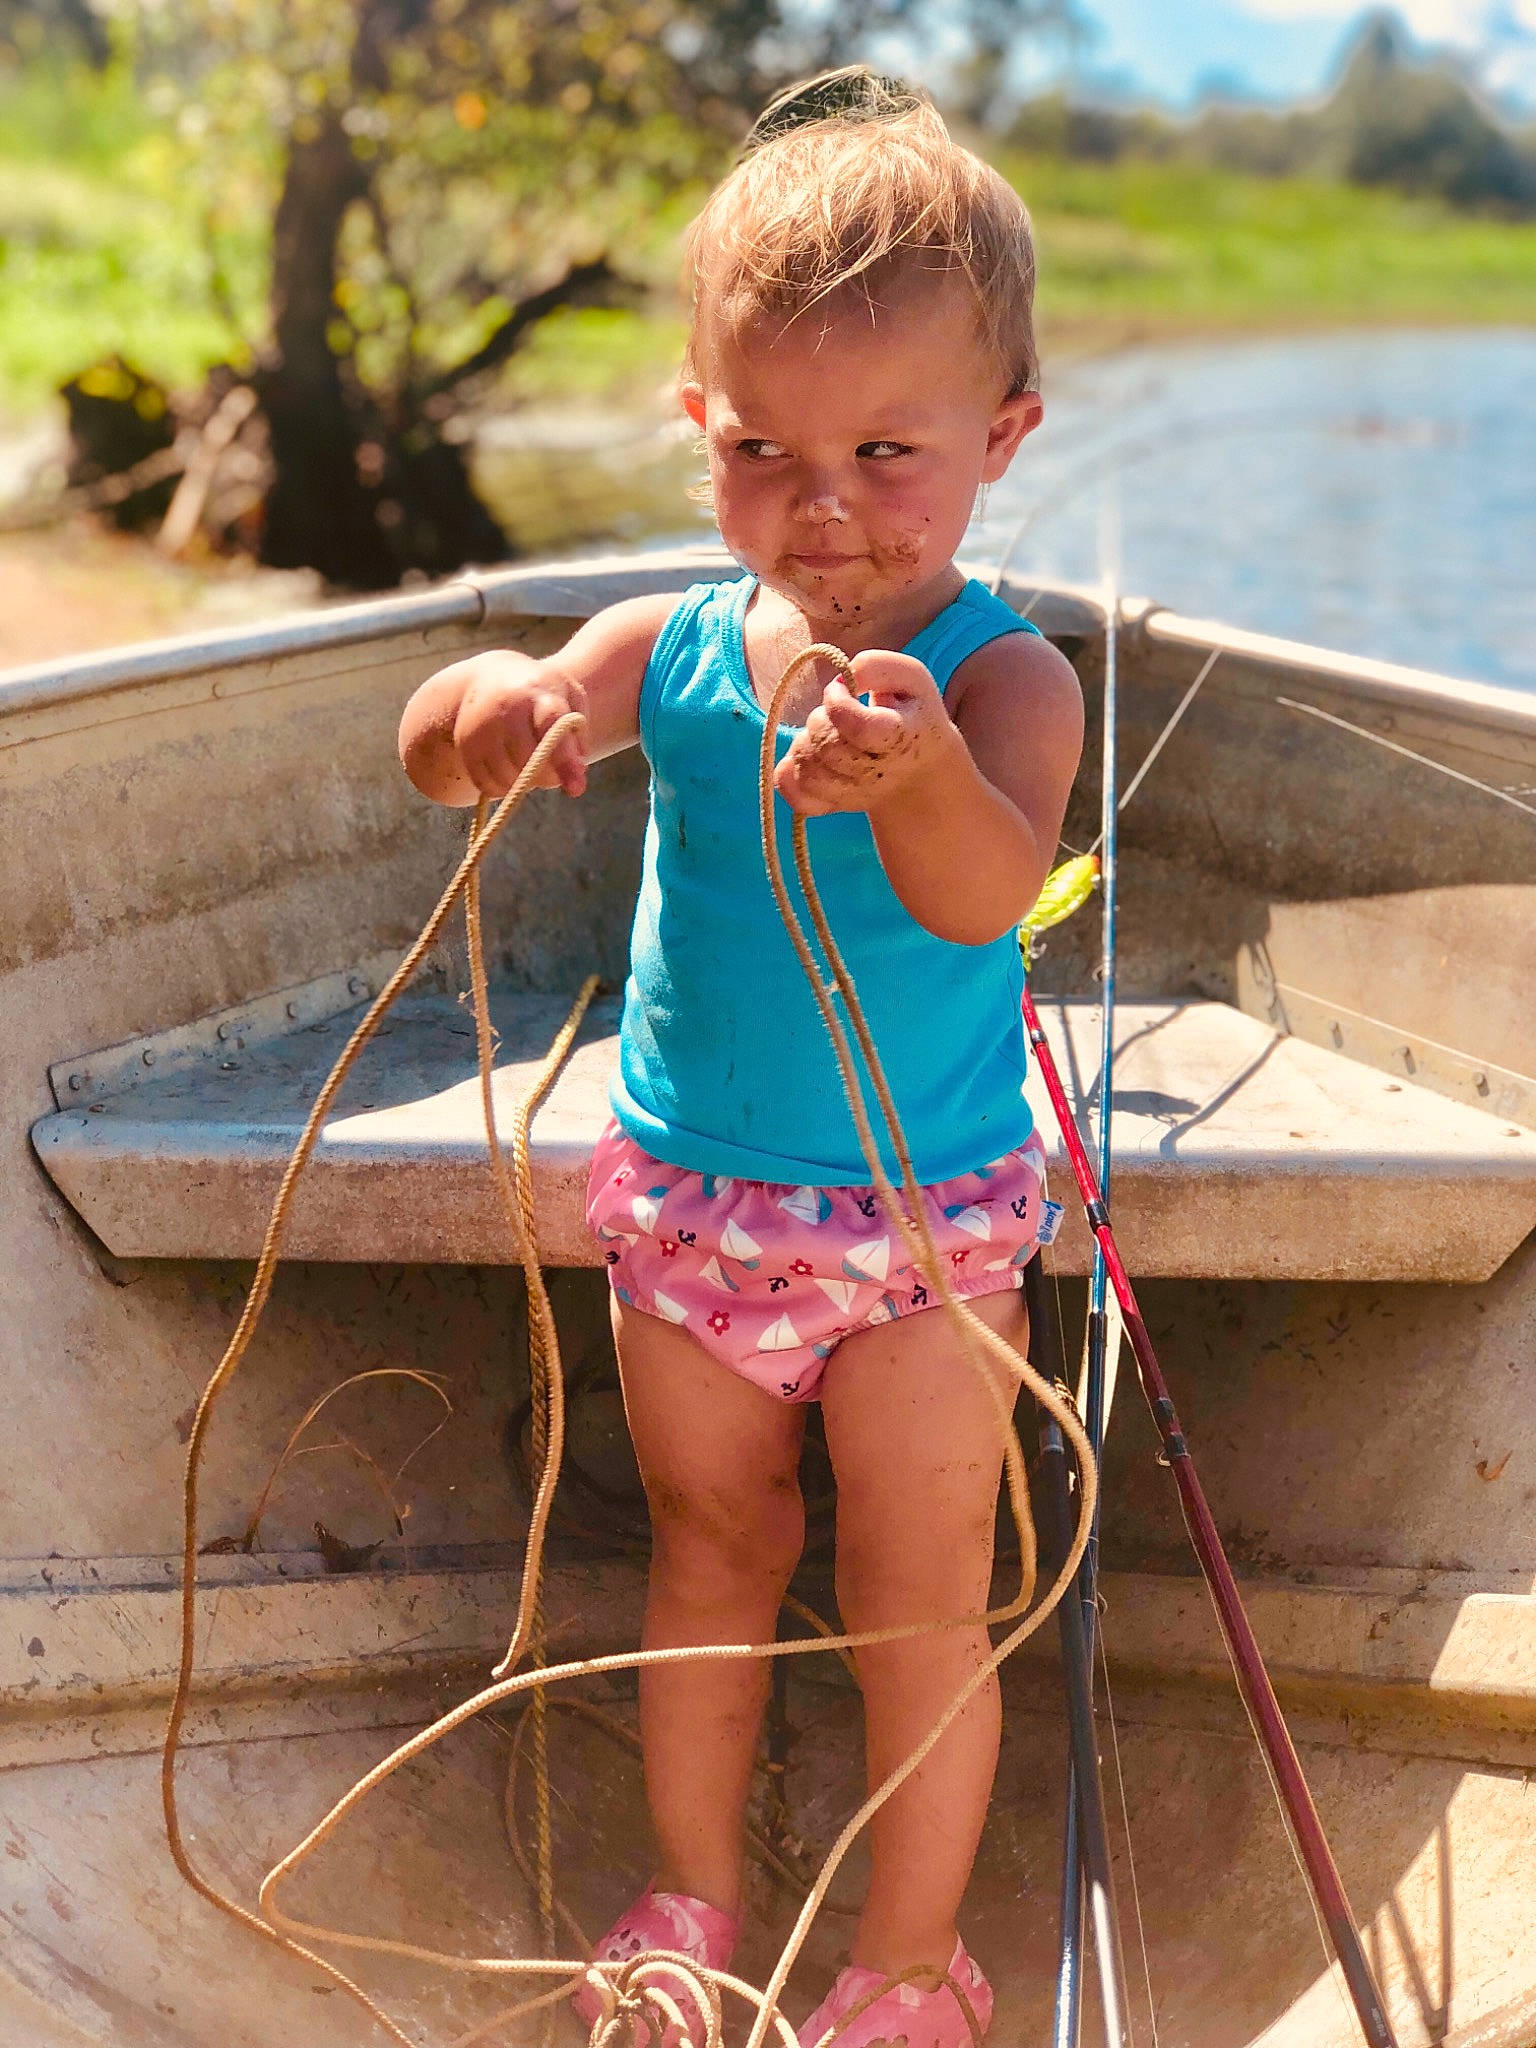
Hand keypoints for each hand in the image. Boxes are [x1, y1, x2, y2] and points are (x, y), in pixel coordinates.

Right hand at [452, 657, 589, 798]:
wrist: (491, 677)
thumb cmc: (541, 693)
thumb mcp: (569, 697)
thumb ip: (578, 734)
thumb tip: (576, 775)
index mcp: (538, 690)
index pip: (551, 724)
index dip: (564, 759)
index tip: (576, 787)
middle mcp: (506, 706)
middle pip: (529, 759)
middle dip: (548, 776)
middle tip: (554, 773)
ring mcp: (482, 725)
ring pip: (507, 776)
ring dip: (525, 783)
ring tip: (531, 766)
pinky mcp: (466, 744)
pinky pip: (486, 784)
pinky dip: (502, 788)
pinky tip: (511, 773)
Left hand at [773, 650, 958, 817]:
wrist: (919, 769)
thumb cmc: (910, 714)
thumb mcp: (909, 677)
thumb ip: (874, 667)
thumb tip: (841, 679)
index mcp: (899, 737)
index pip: (855, 726)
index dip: (836, 701)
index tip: (841, 688)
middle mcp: (877, 773)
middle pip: (826, 746)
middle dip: (819, 719)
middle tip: (834, 713)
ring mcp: (853, 795)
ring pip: (807, 770)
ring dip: (805, 743)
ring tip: (824, 733)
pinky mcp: (832, 806)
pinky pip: (797, 798)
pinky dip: (789, 776)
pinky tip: (804, 757)